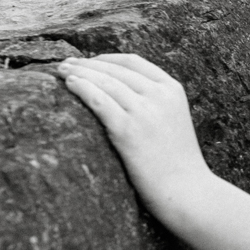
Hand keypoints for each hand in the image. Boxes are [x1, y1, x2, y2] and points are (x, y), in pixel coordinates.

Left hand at [59, 53, 212, 217]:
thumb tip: (122, 93)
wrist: (187, 191)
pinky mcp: (127, 130)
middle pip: (115, 70)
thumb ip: (156, 103)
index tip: (90, 61)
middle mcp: (158, 95)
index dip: (107, 58)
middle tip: (67, 64)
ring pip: (104, 81)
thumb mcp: (174, 120)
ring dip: (79, 72)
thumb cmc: (178, 164)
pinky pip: (98, 100)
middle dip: (87, 63)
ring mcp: (143, 111)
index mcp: (172, 89)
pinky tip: (70, 85)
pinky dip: (81, 88)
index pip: (133, 62)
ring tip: (62, 71)